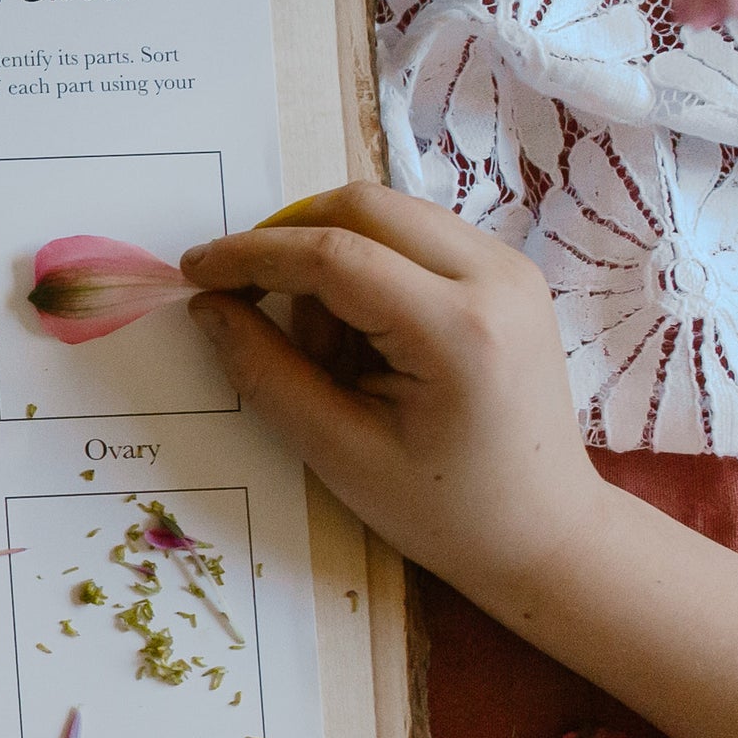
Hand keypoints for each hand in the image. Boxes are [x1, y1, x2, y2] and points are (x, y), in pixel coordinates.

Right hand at [178, 183, 608, 606]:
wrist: (543, 530)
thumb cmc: (442, 509)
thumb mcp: (338, 452)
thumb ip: (267, 372)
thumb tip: (209, 306)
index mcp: (458, 331)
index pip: (333, 255)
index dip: (250, 254)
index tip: (194, 272)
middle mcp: (495, 278)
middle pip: (362, 207)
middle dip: (288, 242)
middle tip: (250, 303)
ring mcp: (511, 267)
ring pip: (387, 214)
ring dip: (330, 256)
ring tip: (326, 347)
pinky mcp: (509, 273)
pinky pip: (415, 235)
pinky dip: (368, 264)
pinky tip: (363, 334)